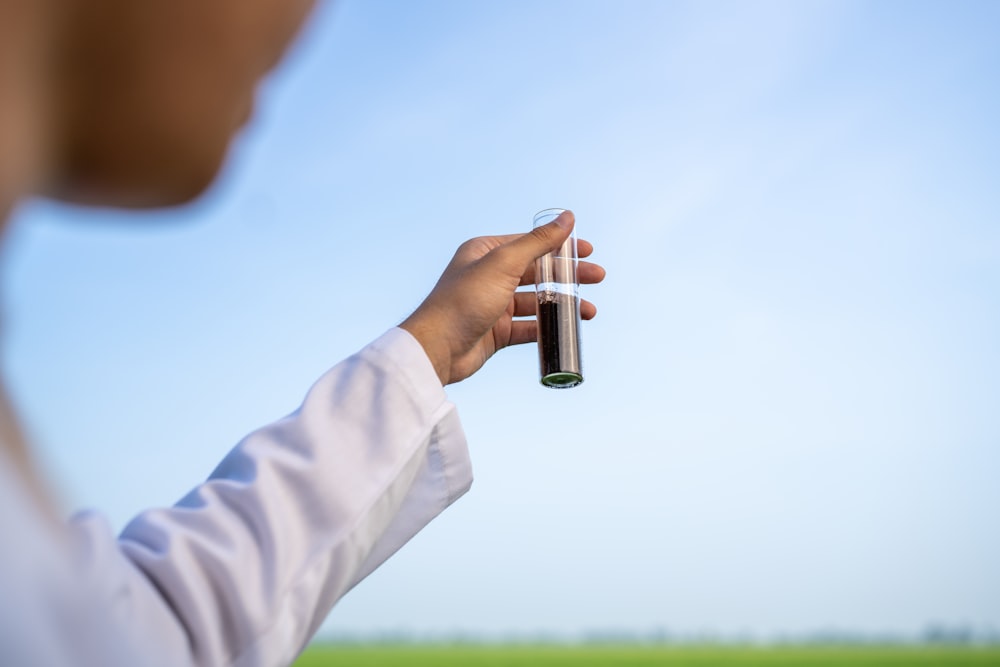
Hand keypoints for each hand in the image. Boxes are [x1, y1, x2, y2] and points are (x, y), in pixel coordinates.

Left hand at [400, 210, 605, 384]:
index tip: (587, 249)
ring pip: (536, 301)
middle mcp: (489, 275)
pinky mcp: (496, 331)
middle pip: (537, 271)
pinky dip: (548, 327)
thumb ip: (538, 242)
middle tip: (597, 277)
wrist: (438, 347)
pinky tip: (567, 328)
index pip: (530, 242)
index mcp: (485, 252)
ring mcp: (493, 304)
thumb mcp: (504, 264)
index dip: (560, 245)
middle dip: (568, 276)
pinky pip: (528, 327)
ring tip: (588, 311)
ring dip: (562, 304)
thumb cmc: (464, 300)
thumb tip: (568, 217)